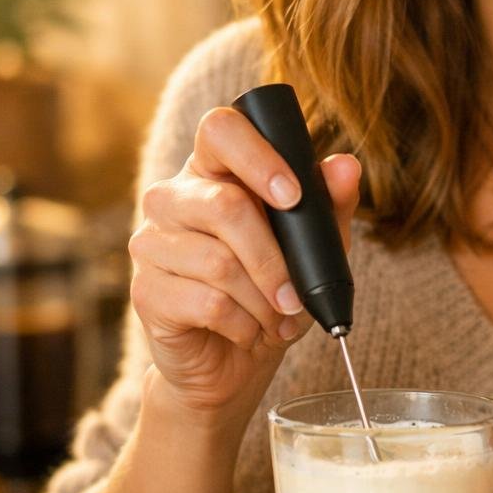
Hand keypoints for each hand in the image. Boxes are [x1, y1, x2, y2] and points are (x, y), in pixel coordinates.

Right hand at [128, 104, 359, 430]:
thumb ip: (329, 205)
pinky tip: (247, 331)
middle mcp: (173, 198)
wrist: (232, 362)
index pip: (221, 129)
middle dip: (275, 260)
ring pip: (219, 262)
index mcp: (213, 171)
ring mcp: (152, 242)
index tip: (294, 197)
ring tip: (277, 319)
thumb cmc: (270, 294)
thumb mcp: (311, 249)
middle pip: (225, 206)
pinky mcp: (145, 290)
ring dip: (263, 301)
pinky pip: (206, 302)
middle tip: (296, 296)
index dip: (259, 157)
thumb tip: (347, 165)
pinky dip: (242, 324)